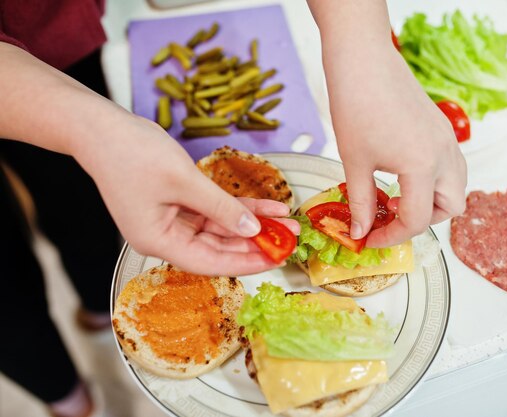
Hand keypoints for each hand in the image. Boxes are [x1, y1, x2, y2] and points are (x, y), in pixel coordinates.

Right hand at [0, 43, 297, 276]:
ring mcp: (171, 220)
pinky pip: (214, 211)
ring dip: (253, 224)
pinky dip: (238, 208)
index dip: (246, 262)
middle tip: (291, 238)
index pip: (210, 263)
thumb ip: (221, 209)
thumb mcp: (184, 181)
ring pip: (220, 229)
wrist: (101, 128)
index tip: (277, 259)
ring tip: (287, 221)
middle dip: (256, 242)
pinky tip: (267, 207)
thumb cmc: (133, 153)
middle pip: (218, 248)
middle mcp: (165, 236)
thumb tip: (252, 231)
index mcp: (158, 240)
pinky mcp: (177, 204)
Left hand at [309, 0, 466, 246]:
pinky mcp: (441, 129)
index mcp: (424, 166)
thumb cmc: (355, 106)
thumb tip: (360, 231)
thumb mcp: (355, 162)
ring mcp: (447, 140)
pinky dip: (432, 180)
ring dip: (430, 201)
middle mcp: (445, 154)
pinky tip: (401, 173)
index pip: (416, 219)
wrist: (363, 60)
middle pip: (451, 207)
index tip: (370, 239)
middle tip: (389, 216)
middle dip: (421, 220)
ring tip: (396, 195)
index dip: (391, 236)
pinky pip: (449, 166)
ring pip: (455, 186)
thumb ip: (360, 202)